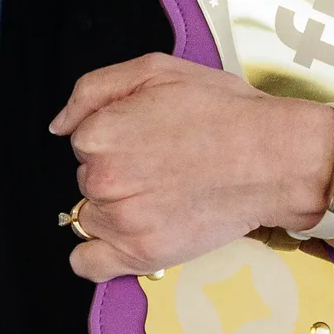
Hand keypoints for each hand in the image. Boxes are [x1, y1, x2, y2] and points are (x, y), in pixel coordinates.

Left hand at [48, 53, 333, 281]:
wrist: (275, 158)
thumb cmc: (222, 111)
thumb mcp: (154, 69)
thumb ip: (92, 90)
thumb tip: (58, 124)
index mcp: (100, 133)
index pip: (83, 139)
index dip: (116, 133)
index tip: (148, 135)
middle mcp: (103, 180)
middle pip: (87, 177)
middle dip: (117, 170)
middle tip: (162, 163)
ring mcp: (122, 221)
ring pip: (92, 214)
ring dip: (116, 207)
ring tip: (162, 193)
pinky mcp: (142, 255)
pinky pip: (88, 264)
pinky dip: (96, 254)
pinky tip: (123, 235)